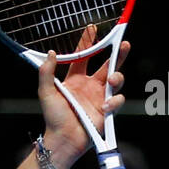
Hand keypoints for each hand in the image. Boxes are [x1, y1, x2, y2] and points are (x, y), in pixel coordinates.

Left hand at [37, 24, 129, 168]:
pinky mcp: (107, 110)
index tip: (92, 28)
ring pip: (117, 80)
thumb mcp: (45, 92)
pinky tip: (105, 106)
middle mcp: (90, 86)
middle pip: (107, 65)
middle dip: (117, 54)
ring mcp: (100, 97)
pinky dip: (114, 101)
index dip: (88, 43)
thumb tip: (51, 53)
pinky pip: (117, 101)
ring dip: (118, 77)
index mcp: (75, 80)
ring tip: (113, 79)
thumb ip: (46, 72)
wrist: (62, 140)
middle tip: (123, 44)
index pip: (83, 57)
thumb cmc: (53, 118)